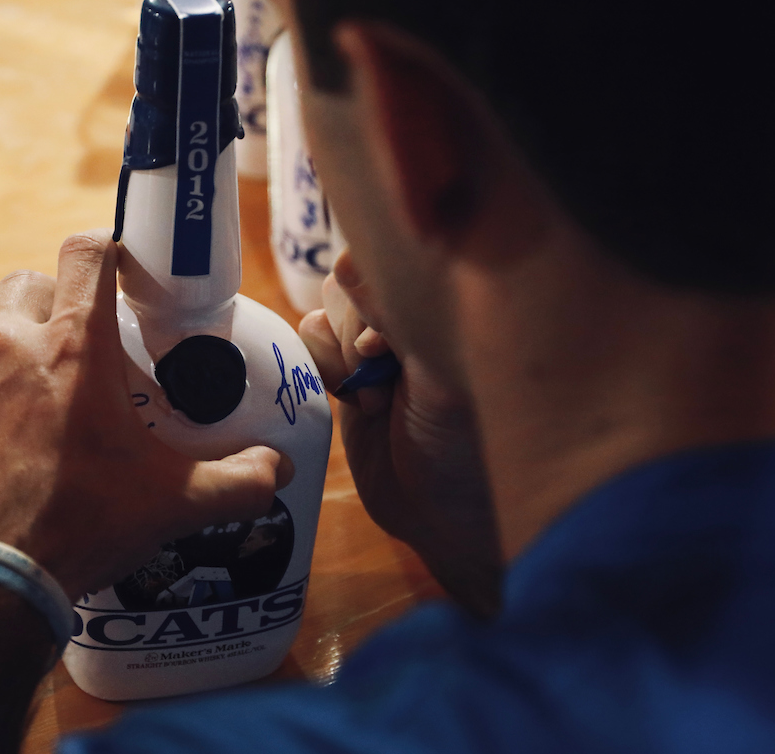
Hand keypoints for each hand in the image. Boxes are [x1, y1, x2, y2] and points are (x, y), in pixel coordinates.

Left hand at [0, 230, 291, 598]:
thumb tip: (281, 469)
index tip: (113, 270)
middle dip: (47, 308)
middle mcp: (6, 340)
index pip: (88, 252)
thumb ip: (238, 480)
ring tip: (1, 387)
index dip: (103, 251)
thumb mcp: (174, 503)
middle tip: (63, 355)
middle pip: (25, 284)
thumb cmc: (85, 529)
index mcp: (76, 347)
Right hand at [300, 251, 500, 614]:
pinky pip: (310, 340)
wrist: (441, 517)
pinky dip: (322, 367)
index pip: (395, 257)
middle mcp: (412, 314)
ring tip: (374, 400)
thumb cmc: (464, 449)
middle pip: (353, 278)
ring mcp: (377, 343)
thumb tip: (346, 262)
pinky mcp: (347, 373)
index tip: (385, 347)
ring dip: (340, 354)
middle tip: (384, 379)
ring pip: (328, 308)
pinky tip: (354, 404)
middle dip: (359, 330)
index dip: (376, 292)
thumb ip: (391, 319)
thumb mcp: (438, 379)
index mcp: (448, 306)